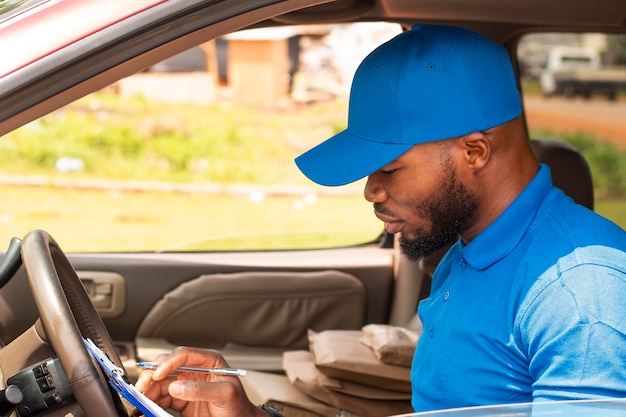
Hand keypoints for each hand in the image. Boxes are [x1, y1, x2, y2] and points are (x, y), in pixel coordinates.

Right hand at [135, 346, 265, 416]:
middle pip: (167, 367)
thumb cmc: (238, 406)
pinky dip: (151, 403)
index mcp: (208, 362)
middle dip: (152, 376)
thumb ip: (202, 389)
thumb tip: (177, 386)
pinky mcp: (180, 400)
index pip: (184, 355)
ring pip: (160, 384)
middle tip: (142, 387)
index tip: (158, 374)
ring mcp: (186, 385)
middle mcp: (194, 371)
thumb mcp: (225, 394)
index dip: (168, 362)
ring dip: (148, 391)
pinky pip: (161, 399)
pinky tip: (144, 409)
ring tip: (139, 402)